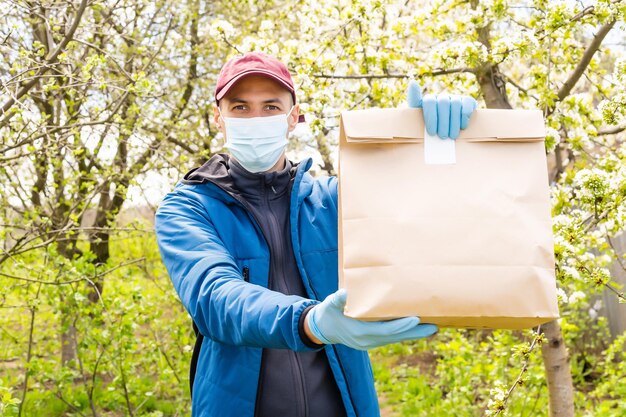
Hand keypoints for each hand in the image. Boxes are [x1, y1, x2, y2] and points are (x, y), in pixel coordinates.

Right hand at [306, 289, 437, 350]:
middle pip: (397, 338)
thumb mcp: (329, 305)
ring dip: (415, 334)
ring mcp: (372, 342)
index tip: (415, 318)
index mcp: (360, 332)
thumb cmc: (327, 313)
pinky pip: (393, 337)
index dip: (401, 326)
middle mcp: (368, 341)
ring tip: (434, 327)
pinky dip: (406, 332)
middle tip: (435, 327)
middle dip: (416, 332)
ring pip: (397, 339)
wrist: (322, 329)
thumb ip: (337, 300)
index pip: (385, 331)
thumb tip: (344, 293)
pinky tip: (418, 327)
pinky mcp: (374, 340)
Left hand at [407, 80, 476, 139]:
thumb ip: (414, 104)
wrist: (445, 131)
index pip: (429, 101)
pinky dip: (465, 115)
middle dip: (443, 122)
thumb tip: (413, 82)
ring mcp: (454, 97)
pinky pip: (467, 103)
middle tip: (442, 136)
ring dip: (454, 121)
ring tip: (452, 136)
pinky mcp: (467, 100)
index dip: (430, 116)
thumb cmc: (430, 127)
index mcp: (429, 100)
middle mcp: (441, 97)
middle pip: (443, 103)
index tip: (431, 131)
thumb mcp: (419, 120)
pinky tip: (462, 126)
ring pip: (455, 103)